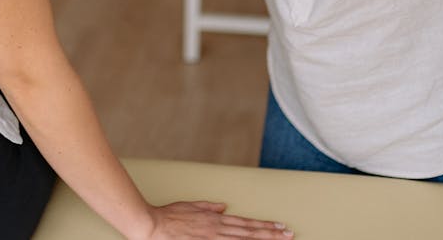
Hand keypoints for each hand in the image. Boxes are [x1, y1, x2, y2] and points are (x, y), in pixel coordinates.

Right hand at [141, 201, 292, 238]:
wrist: (152, 226)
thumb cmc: (168, 217)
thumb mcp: (191, 206)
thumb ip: (208, 207)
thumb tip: (222, 206)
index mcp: (215, 219)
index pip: (246, 223)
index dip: (264, 226)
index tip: (279, 227)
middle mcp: (218, 229)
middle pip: (250, 233)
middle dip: (272, 234)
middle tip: (289, 235)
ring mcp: (213, 239)